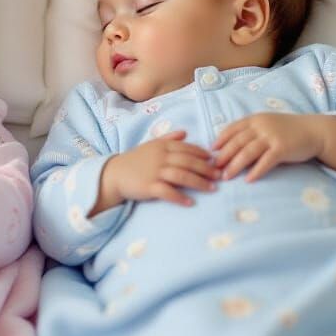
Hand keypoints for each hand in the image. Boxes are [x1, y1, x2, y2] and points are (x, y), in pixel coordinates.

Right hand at [97, 130, 218, 211]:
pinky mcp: (149, 186)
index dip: (203, 154)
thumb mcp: (151, 144)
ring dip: (199, 183)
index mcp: (162, 145)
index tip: (215, 160)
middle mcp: (160, 157)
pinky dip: (180, 197)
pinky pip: (167, 192)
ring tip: (212, 189)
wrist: (114, 173)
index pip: (187, 148)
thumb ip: (169, 138)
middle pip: (188, 162)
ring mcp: (155, 172)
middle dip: (207, 169)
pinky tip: (190, 203)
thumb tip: (185, 133)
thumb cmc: (135, 160)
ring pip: (182, 176)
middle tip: (220, 176)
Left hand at [212, 113, 323, 181]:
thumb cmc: (289, 130)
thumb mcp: (268, 125)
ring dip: (235, 165)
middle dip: (224, 155)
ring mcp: (272, 136)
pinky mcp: (282, 148)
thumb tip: (232, 146)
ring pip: (248, 152)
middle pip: (237, 142)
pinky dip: (256, 171)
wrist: (315, 131)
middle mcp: (261, 126)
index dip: (220, 140)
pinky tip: (248, 180)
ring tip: (226, 177)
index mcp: (255, 119)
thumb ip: (252, 132)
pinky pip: (265, 161)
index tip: (211, 151)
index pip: (232, 129)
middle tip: (214, 168)